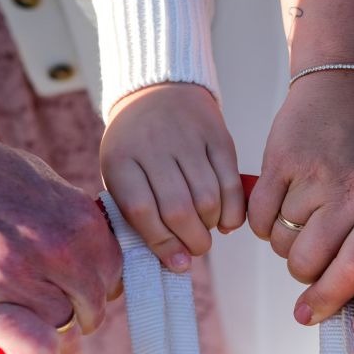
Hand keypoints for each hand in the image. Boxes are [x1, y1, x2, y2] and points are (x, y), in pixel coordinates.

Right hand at [0, 121, 122, 353]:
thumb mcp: (37, 178)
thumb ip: (71, 217)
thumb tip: (95, 251)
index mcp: (78, 218)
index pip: (114, 270)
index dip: (94, 279)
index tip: (71, 280)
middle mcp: (59, 247)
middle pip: (92, 301)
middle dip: (71, 301)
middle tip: (32, 289)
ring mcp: (20, 277)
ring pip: (61, 322)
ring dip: (40, 319)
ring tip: (4, 292)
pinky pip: (37, 351)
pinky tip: (24, 350)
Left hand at [101, 83, 243, 271]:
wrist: (159, 91)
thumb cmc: (136, 148)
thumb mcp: (122, 173)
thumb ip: (137, 214)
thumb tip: (173, 261)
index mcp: (120, 160)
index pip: (141, 211)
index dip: (162, 243)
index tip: (177, 263)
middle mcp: (153, 146)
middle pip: (178, 209)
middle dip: (192, 241)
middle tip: (196, 250)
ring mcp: (187, 139)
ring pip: (208, 199)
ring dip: (211, 227)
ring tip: (206, 230)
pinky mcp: (218, 136)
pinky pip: (231, 183)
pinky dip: (233, 211)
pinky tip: (227, 221)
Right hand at [248, 72, 353, 324]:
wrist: (350, 86)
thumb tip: (337, 300)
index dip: (328, 299)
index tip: (308, 315)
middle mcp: (351, 193)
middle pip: (307, 262)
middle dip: (302, 269)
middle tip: (308, 252)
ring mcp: (313, 176)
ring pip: (280, 243)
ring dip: (284, 241)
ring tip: (302, 215)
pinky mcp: (279, 161)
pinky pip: (257, 219)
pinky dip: (262, 223)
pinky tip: (281, 202)